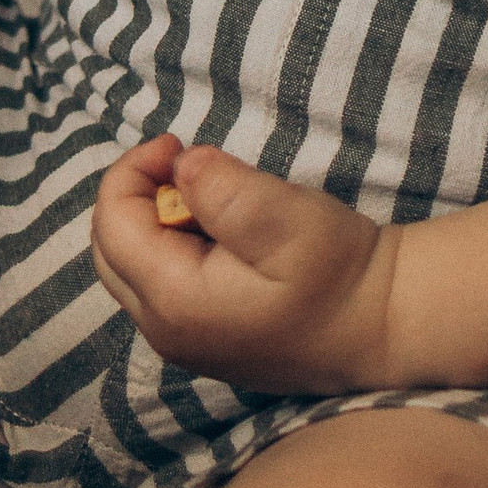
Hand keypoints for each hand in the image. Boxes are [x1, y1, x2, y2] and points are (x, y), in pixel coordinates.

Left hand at [91, 136, 402, 394]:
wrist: (379, 327)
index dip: (133, 168)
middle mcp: (164, 332)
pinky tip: (221, 237)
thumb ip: (225, 190)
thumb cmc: (337, 273)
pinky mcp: (199, 342)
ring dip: (154, 220)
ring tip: (212, 203)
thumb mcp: (288, 219)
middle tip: (189, 168)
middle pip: (109, 248)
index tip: (178, 144)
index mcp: (175, 302)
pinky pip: (156, 285)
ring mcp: (180, 343)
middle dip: (136, 194)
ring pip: (129, 267)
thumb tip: (180, 167)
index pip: (111, 223)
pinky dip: (171, 247)